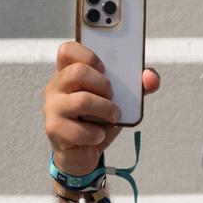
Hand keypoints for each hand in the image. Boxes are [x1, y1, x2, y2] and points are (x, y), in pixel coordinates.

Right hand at [43, 41, 160, 176]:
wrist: (84, 153)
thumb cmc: (99, 120)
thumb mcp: (120, 100)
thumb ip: (138, 86)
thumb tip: (151, 78)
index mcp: (68, 73)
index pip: (68, 50)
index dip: (90, 56)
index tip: (104, 70)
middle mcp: (55, 87)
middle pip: (78, 71)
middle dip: (104, 85)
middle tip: (112, 97)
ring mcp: (51, 108)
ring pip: (82, 101)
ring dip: (106, 110)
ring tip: (113, 116)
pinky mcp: (54, 130)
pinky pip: (81, 130)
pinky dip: (97, 134)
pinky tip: (98, 135)